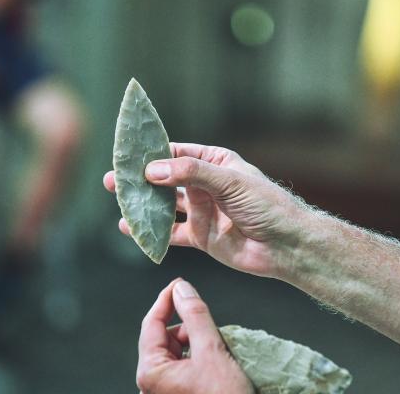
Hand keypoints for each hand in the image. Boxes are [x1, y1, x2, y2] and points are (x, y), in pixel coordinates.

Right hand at [103, 143, 311, 279]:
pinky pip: (171, 234)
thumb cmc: (266, 205)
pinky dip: (152, 233)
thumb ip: (191, 175)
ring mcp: (202, 212)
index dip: (152, 153)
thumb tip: (152, 171)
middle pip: (165, 180)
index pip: (177, 153)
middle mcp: (205, 186)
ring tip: (120, 202)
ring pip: (165, 207)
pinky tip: (132, 230)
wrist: (286, 245)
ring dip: (143, 205)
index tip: (127, 153)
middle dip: (139, 180)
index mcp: (215, 163)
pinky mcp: (201, 237)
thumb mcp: (229, 181)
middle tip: (113, 180)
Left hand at [137, 279, 252, 393]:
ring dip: (195, 343)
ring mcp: (164, 392)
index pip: (151, 324)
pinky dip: (198, 358)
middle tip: (211, 329)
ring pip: (176, 352)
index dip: (166, 300)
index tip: (180, 284)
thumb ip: (196, 315)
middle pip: (164, 338)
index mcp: (150, 372)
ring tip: (217, 351)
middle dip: (187, 327)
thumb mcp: (211, 351)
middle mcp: (152, 384)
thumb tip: (182, 289)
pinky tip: (215, 362)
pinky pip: (183, 367)